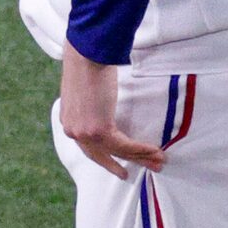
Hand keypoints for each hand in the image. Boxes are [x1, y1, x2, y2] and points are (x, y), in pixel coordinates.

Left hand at [58, 45, 166, 179]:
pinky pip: (124, 146)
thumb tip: (106, 104)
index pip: (89, 147)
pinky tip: (155, 150)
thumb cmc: (88, 63)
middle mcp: (74, 131)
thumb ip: (94, 103)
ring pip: (117, 152)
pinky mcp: (99, 130)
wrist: (86, 54)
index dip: (106, 158)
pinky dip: (141, 149)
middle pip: (102, 155)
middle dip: (125, 164)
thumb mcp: (87, 89)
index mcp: (69, 122)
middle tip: (141, 172)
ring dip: (141, 157)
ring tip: (159, 162)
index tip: (120, 167)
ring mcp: (85, 133)